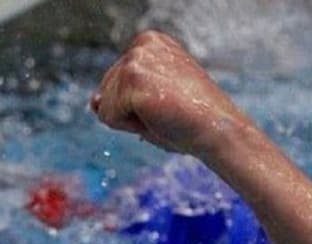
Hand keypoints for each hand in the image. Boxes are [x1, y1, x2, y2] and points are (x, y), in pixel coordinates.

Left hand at [91, 31, 250, 157]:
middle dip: (129, 113)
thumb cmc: (190, 121)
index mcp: (150, 44)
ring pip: (106, 107)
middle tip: (165, 112)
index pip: (115, 85)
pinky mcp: (133, 78)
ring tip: (163, 114)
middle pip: (106, 94)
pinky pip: (108, 117)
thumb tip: (94, 101)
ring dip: (131, 120)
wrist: (217, 131)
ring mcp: (137, 59)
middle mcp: (142, 45)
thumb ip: (120, 98)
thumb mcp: (150, 103)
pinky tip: (157, 117)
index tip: (166, 104)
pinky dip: (130, 127)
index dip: (135, 106)